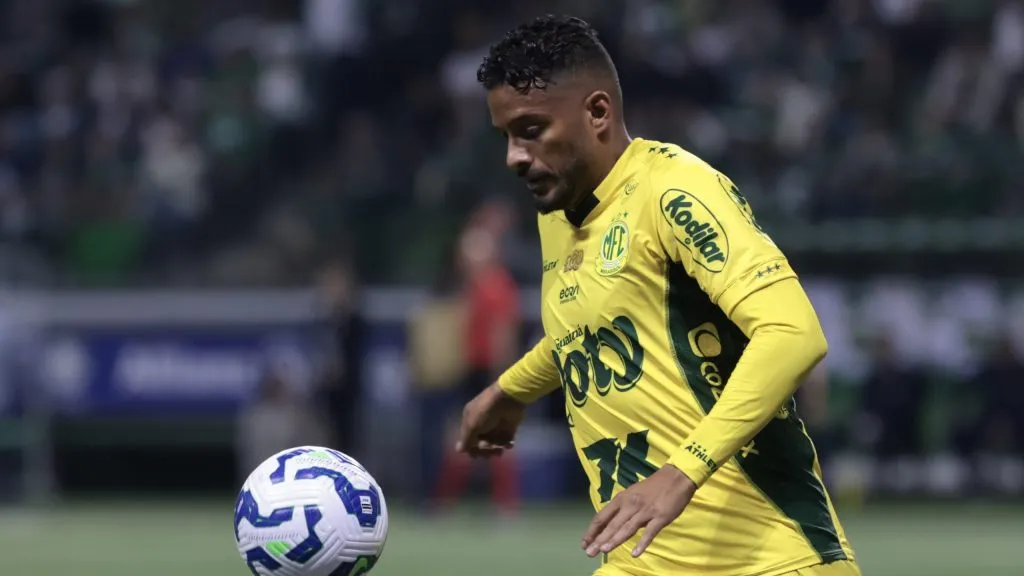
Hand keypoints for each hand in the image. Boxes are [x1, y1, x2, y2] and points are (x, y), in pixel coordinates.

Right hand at [455, 383, 526, 457]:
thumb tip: (459, 451)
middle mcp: (482, 424)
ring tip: (500, 449)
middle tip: (490, 449)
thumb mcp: (472, 424)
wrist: (508, 399)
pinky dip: (507, 444)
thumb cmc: (486, 411)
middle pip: (481, 444)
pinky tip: (509, 445)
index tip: (476, 456)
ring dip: (496, 449)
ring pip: (494, 444)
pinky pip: (506, 441)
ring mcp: (496, 426)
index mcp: (470, 420)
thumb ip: (466, 439)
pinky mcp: (509, 427)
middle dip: (485, 450)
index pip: (468, 439)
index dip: (472, 449)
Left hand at [581, 464, 696, 557]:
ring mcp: (645, 512)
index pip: (602, 516)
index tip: (584, 543)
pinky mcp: (660, 517)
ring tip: (604, 550)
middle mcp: (630, 505)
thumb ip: (622, 509)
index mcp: (622, 499)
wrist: (676, 478)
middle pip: (612, 524)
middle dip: (599, 539)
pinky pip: (649, 532)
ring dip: (615, 540)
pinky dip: (642, 543)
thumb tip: (611, 526)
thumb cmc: (652, 487)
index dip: (592, 530)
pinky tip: (635, 553)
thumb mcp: (632, 494)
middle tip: (589, 553)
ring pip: (627, 528)